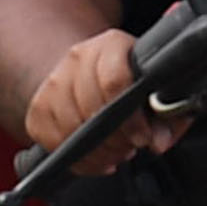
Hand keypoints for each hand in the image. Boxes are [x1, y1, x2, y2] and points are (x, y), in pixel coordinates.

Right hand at [15, 27, 191, 175]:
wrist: (87, 74)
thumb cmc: (129, 84)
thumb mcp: (157, 92)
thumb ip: (168, 115)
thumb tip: (159, 141)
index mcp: (112, 45)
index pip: (114, 81)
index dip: (131, 118)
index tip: (143, 139)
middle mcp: (78, 57)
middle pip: (91, 109)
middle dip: (116, 139)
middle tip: (131, 146)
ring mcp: (53, 81)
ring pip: (71, 129)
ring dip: (98, 152)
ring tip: (115, 150)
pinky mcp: (38, 107)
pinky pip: (54, 144)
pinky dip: (79, 160)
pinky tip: (95, 156)